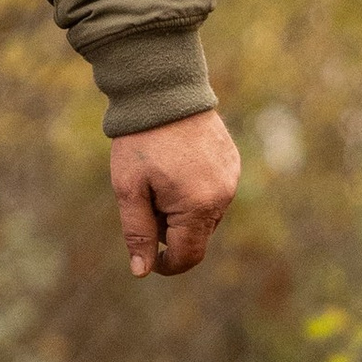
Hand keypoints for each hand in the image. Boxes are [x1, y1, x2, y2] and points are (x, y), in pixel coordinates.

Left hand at [110, 109, 239, 279]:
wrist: (163, 90)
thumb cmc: (141, 142)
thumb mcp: (129, 189)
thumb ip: (137, 232)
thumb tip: (142, 271)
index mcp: (198, 207)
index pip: (188, 256)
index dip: (165, 264)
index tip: (145, 256)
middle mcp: (223, 196)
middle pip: (196, 236)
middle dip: (169, 231)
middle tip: (144, 199)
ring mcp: (232, 177)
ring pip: (205, 214)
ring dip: (181, 211)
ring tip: (158, 178)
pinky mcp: (232, 161)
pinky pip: (214, 191)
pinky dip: (193, 191)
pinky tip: (173, 166)